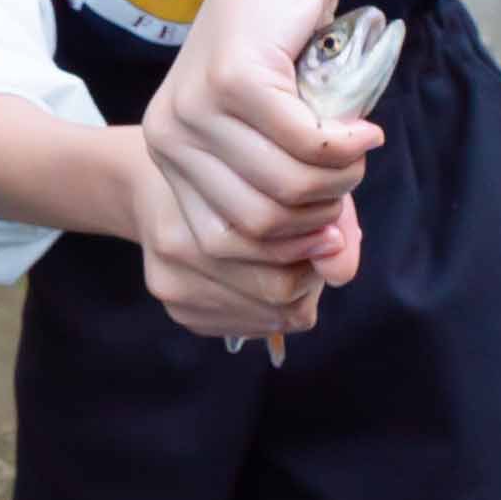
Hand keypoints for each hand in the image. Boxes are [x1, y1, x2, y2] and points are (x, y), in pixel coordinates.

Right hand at [118, 131, 357, 342]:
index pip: (288, 245)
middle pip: (279, 293)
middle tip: (313, 248)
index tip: (326, 226)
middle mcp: (177, 245)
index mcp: (198, 195)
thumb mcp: (290, 175)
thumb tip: (342, 274)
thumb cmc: (235, 172)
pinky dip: (267, 309)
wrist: (158, 187)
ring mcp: (171, 283)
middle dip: (309, 273)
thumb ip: (329, 216)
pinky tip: (260, 280)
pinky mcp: (176, 309)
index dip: (321, 244)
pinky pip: (248, 328)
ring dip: (292, 295)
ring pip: (270, 317)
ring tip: (289, 263)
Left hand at [142, 0, 378, 273]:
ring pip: (282, 188)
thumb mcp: (292, 144)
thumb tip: (339, 273)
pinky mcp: (234, 79)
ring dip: (338, 179)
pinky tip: (363, 129)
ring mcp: (195, 107)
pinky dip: (346, 145)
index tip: (329, 232)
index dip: (283, 253)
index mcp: (167, 157)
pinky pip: (303, 145)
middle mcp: (168, 135)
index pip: (219, 245)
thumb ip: (313, 211)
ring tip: (355, 148)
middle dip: (318, 215)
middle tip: (348, 178)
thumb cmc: (290, 59)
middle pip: (255, 225)